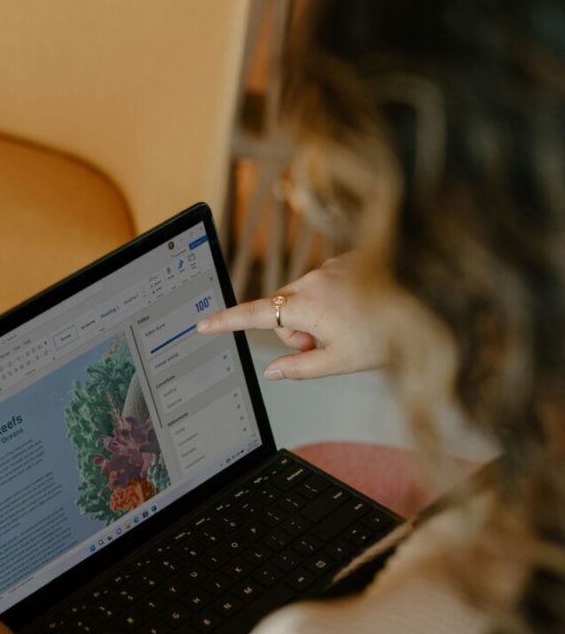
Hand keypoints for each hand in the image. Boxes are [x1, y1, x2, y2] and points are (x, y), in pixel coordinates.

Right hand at [197, 254, 387, 379]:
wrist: (431, 304)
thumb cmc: (389, 336)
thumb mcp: (339, 362)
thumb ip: (299, 367)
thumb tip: (273, 371)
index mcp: (308, 305)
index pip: (255, 315)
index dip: (227, 322)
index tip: (204, 325)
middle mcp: (315, 279)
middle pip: (283, 311)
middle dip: (296, 332)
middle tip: (327, 347)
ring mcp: (332, 268)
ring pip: (305, 300)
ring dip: (316, 318)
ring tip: (350, 328)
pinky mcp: (348, 262)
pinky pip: (326, 286)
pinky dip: (333, 302)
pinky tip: (359, 310)